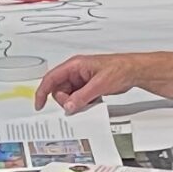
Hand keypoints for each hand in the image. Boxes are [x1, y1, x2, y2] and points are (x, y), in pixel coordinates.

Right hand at [34, 51, 172, 113]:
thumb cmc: (119, 69)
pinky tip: (93, 101)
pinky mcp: (87, 86)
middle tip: (77, 105)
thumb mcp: (99, 84)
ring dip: (75, 102)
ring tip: (89, 102)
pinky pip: (78, 98)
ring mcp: (81, 79)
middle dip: (65, 100)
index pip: (51, 78)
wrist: (133, 71)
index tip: (39, 105)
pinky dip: (82, 103)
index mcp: (74, 65)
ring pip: (68, 95)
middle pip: (58, 90)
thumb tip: (69, 106)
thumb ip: (82, 96)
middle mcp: (75, 72)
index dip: (42, 92)